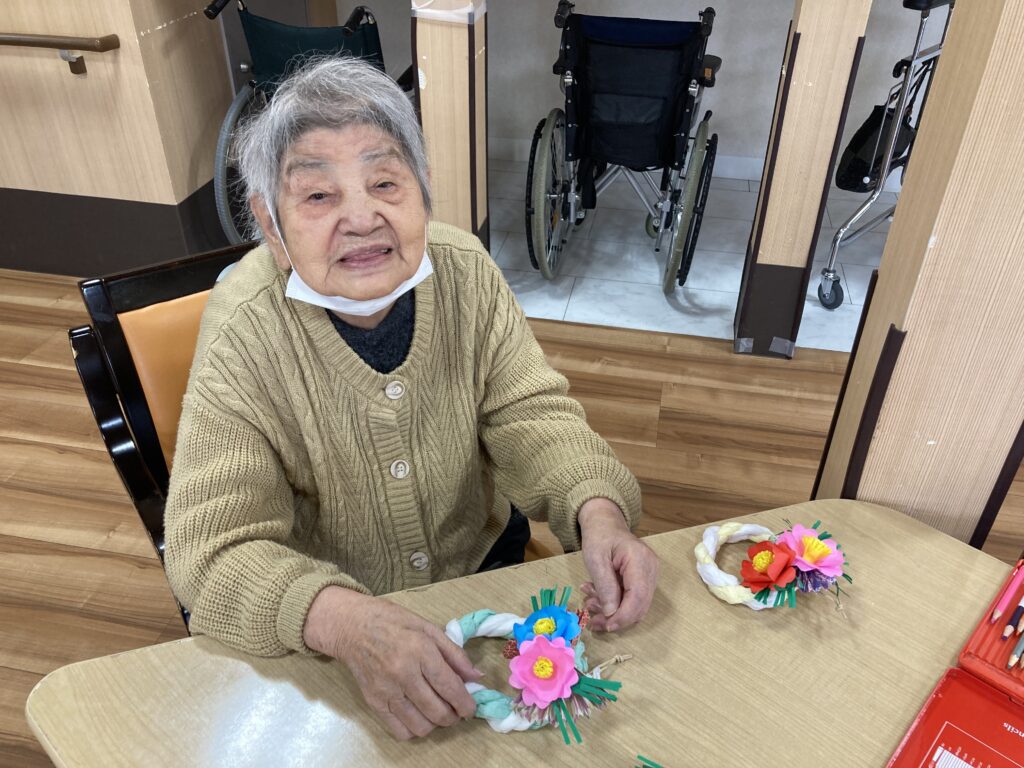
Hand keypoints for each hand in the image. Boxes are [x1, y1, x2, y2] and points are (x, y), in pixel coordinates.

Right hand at [303, 587, 480, 739]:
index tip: (470, 708)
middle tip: (456, 709)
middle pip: (438, 711)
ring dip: (435, 724)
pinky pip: (399, 730)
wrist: (352, 626)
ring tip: (437, 711)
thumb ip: (455, 654)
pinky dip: (414, 729)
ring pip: (421, 726)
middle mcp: (403, 673)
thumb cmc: (392, 622)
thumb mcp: (428, 628)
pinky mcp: (373, 702)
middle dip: (454, 716)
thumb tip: (476, 677)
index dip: (465, 703)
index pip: (450, 687)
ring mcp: (386, 690)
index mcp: (420, 650)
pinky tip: (418, 716)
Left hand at [577, 498, 658, 631]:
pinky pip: (632, 598)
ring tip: (590, 602)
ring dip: (613, 611)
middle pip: (640, 605)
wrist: (605, 523)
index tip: (605, 625)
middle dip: (616, 617)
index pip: (638, 596)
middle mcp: (651, 569)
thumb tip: (611, 613)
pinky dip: (615, 603)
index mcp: (640, 560)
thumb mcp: (595, 559)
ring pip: (636, 605)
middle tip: (592, 620)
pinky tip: (597, 597)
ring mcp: (650, 574)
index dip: (623, 616)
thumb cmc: (599, 536)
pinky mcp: (644, 579)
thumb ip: (605, 586)